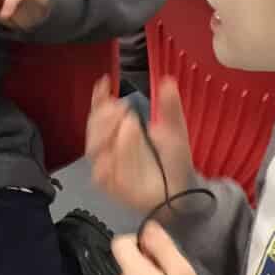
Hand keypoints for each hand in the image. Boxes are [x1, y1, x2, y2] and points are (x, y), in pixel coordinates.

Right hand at [85, 78, 193, 216]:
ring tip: (129, 125)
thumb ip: (170, 107)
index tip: (104, 83)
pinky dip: (108, 161)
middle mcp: (110, 145)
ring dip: (107, 133)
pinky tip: (118, 151)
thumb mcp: (175, 131)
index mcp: (120, 128)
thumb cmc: (174, 160)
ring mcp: (107, 165)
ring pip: (95, 147)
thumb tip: (168, 81)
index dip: (99, 96)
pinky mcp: (109, 184)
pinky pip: (101, 172)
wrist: (180, 192)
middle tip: (123, 109)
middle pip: (93, 125)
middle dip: (105, 115)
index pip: (102, 109)